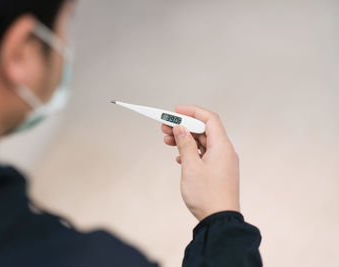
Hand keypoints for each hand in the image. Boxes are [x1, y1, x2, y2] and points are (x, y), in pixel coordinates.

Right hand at [161, 106, 239, 220]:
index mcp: (222, 147)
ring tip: (167, 140)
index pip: (209, 119)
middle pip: (204, 130)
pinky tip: (179, 157)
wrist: (219, 220)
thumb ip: (185, 145)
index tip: (176, 111)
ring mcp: (223, 162)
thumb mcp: (191, 167)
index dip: (192, 112)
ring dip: (185, 139)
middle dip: (184, 126)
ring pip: (203, 143)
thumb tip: (181, 129)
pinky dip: (191, 152)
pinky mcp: (219, 172)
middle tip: (165, 126)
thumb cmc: (207, 196)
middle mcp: (225, 152)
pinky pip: (205, 154)